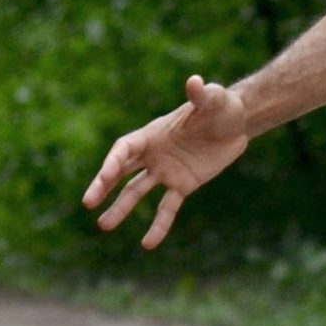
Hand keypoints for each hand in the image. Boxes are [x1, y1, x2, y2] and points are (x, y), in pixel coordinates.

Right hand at [82, 74, 250, 249]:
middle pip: (121, 171)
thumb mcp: (213, 99)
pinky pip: (167, 208)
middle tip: (88, 202)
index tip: (105, 177)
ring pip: (137, 192)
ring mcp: (165, 170)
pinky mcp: (182, 185)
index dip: (113, 162)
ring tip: (103, 226)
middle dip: (104, 185)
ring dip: (121, 209)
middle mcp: (153, 153)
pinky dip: (159, 225)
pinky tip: (148, 244)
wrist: (237, 123)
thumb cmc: (221, 106)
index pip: (125, 149)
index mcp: (152, 133)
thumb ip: (201, 95)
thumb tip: (194, 82)